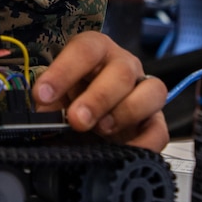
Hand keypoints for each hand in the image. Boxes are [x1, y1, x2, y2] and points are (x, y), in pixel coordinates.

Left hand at [32, 31, 168, 151]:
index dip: (63, 71)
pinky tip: (123, 152)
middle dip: (97, 98)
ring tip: (102, 129)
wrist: (88, 123)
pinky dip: (145, 143)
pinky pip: (160, 130)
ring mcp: (144, 91)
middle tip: (76, 119)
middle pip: (121, 72)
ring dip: (125, 112)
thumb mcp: (57, 98)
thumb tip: (42, 115)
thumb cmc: (72, 101)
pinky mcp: (155, 121)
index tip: (43, 95)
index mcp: (96, 51)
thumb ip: (49, 104)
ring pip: (152, 91)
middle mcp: (124, 65)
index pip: (85, 50)